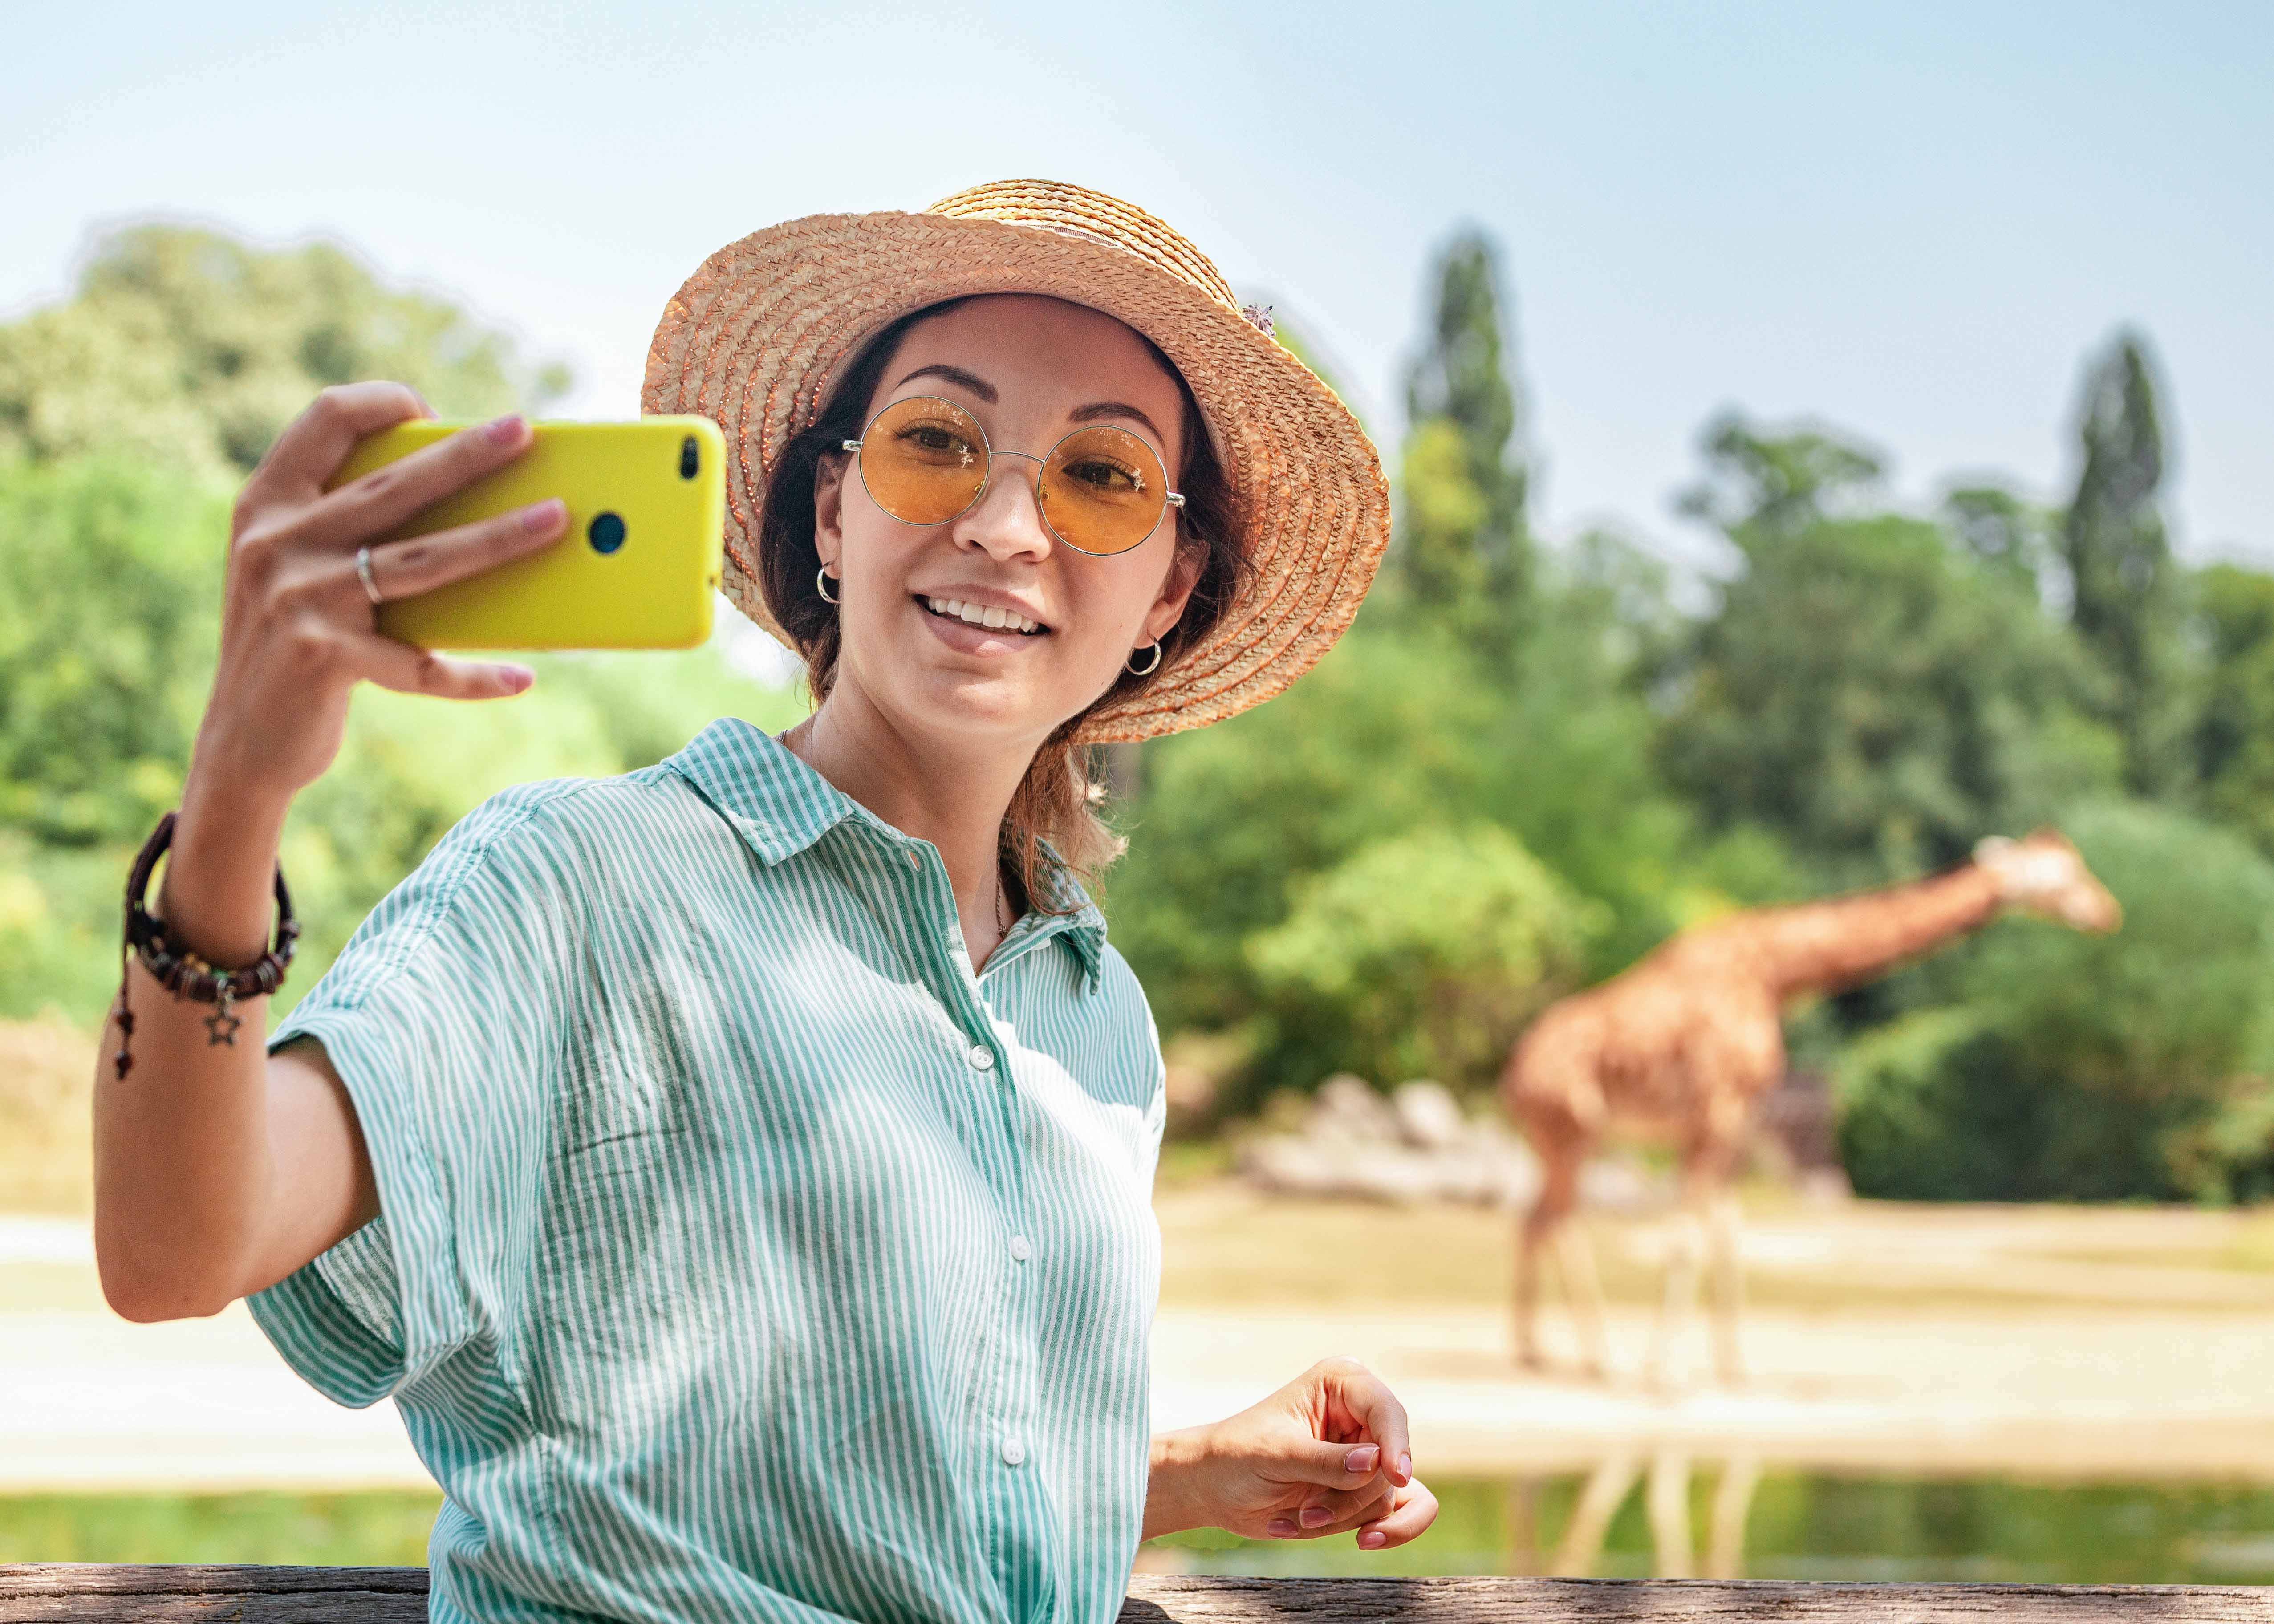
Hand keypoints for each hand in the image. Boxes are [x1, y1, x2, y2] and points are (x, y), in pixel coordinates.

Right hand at [192, 382, 566, 802]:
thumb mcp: (296, 572)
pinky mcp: (325, 658)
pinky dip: (474, 676)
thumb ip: (347, 531)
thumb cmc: (289, 644)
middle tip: (523, 429)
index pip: (322, 420)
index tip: (429, 407)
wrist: (240, 742)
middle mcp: (276, 543)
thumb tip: (464, 503)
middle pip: (395, 485)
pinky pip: (420, 664)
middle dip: (466, 454)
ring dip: (498, 538)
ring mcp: (300, 598)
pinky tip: (519, 677)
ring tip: (555, 520)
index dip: (379, 402)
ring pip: (423, 560)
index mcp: (265, 505)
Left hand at [1147, 1357, 1438, 1551]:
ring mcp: (1368, 1454)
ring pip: (1390, 1495)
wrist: (1216, 1487)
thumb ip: (1326, 1460)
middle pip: (1391, 1461)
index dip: (1396, 1443)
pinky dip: (1378, 1532)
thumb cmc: (1237, 1455)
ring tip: (1301, 1517)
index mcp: (1342, 1383)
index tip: (1396, 1475)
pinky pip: (1401, 1514)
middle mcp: (1362, 1414)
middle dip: (1351, 1496)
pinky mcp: (1367, 1489)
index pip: (1386, 1411)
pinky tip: (1359, 1541)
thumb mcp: (1276, 1454)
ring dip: (1345, 1516)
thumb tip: (1376, 1464)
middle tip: (1309, 1513)